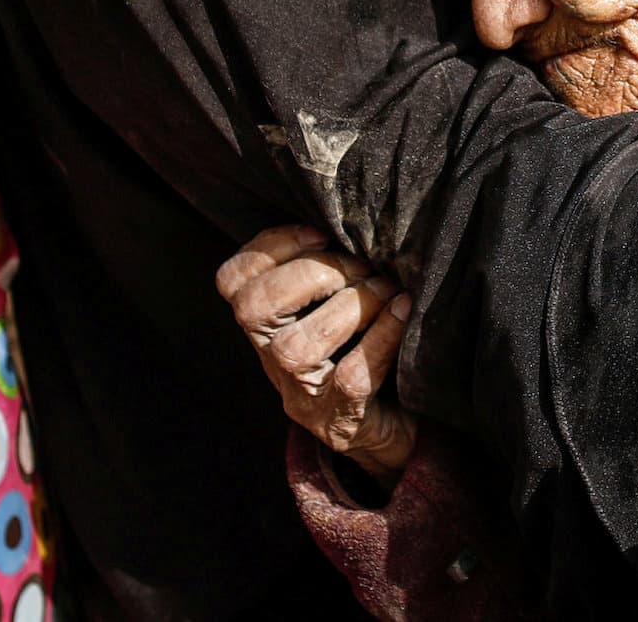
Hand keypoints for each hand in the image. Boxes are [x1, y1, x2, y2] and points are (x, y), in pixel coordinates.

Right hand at [217, 226, 415, 478]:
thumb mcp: (338, 305)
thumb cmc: (368, 348)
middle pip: (253, 310)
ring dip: (353, 304)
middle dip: (311, 273)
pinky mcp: (342, 419)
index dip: (270, 246)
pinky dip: (383, 336)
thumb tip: (355, 211)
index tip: (321, 233)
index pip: (233, 282)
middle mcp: (274, 361)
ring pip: (300, 346)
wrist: (395, 426)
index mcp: (269, 326)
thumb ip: (332, 267)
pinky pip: (354, 374)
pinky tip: (404, 310)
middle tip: (360, 268)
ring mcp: (303, 395)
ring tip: (387, 291)